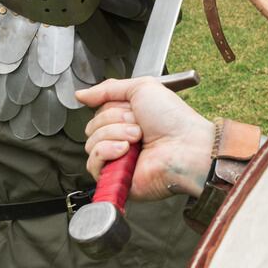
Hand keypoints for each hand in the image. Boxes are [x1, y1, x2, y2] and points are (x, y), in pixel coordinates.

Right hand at [78, 77, 215, 201]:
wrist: (186, 145)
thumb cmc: (173, 119)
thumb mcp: (141, 88)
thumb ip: (108, 88)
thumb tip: (81, 95)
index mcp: (127, 120)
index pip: (98, 112)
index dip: (112, 108)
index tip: (132, 110)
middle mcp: (121, 140)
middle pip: (92, 127)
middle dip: (114, 121)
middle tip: (138, 125)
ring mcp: (118, 160)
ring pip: (90, 144)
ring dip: (114, 135)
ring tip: (137, 138)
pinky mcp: (116, 179)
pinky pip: (93, 164)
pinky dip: (107, 152)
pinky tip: (125, 151)